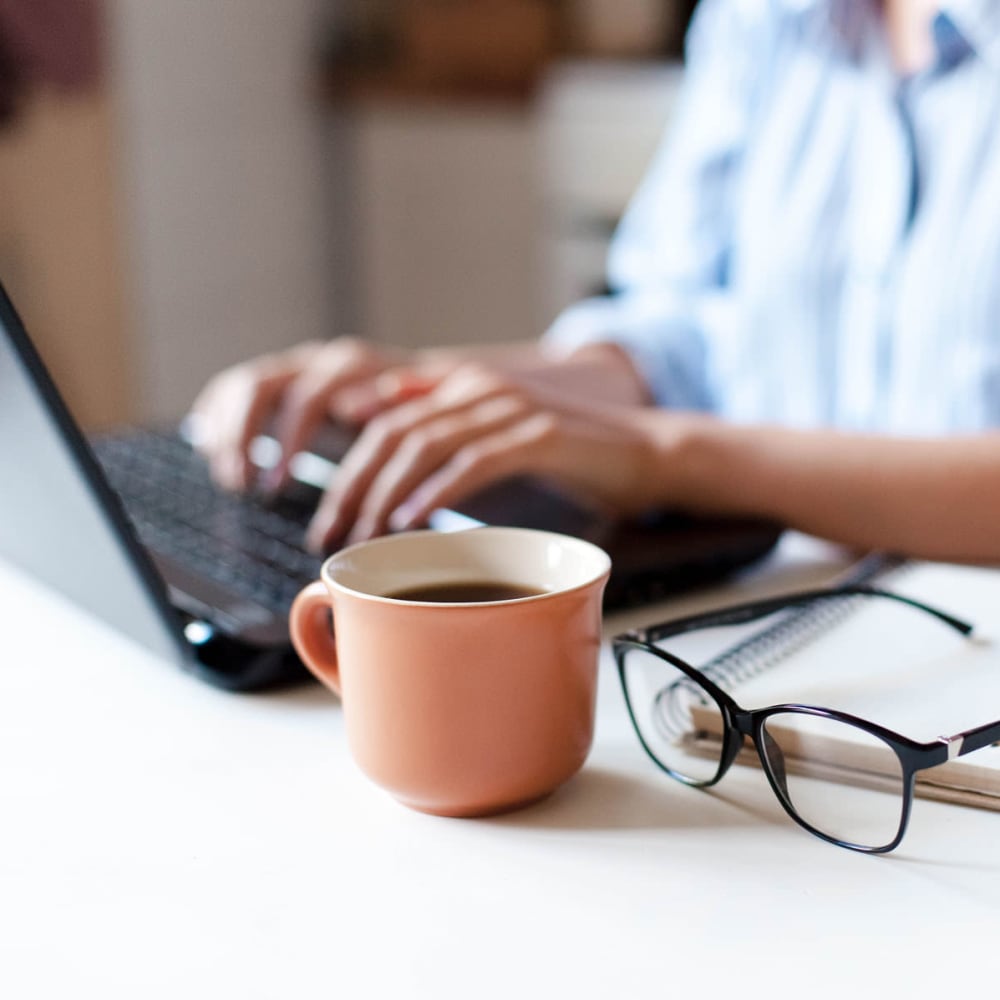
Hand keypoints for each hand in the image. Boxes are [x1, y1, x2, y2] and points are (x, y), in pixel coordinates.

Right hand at [188, 338, 410, 491]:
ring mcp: (293, 369)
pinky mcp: (275, 383)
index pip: (305, 396)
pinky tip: (209, 448)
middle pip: (261, 387)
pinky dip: (216, 417)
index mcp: (350, 366)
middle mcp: (315, 362)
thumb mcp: (422, 415)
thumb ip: (403, 403)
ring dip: (228, 433)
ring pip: (241, 388)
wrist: (425, 390)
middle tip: (243, 486)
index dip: (287, 439)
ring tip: (231, 480)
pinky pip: (231, 389)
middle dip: (245, 437)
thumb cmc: (426, 416)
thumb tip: (363, 406)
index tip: (277, 484)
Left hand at [306, 363, 669, 550]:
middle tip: (331, 534)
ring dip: (384, 494)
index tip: (328, 517)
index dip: (344, 468)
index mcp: (460, 385)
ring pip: (423, 444)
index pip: (381, 419)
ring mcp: (508, 408)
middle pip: (391, 432)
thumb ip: (445, 434)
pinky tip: (410, 520)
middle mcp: (477, 387)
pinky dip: (436, 492)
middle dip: (351, 487)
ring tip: (364, 535)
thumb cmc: (568, 457)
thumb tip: (383, 441)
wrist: (645, 451)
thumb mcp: (496, 440)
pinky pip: (472, 461)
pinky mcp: (539, 434)